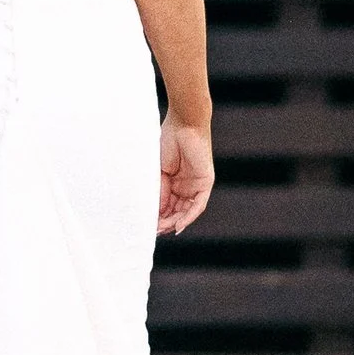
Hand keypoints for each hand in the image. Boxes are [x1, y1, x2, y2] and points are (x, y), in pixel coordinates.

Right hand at [157, 121, 212, 236]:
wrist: (184, 124)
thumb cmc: (168, 141)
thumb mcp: (160, 170)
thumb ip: (160, 190)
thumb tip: (158, 212)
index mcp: (174, 181)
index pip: (167, 205)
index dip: (158, 216)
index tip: (148, 225)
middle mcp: (186, 185)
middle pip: (177, 210)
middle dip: (166, 222)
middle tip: (154, 230)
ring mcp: (196, 185)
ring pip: (187, 211)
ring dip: (176, 222)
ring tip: (163, 229)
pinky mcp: (205, 183)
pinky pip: (198, 205)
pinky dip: (189, 216)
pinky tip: (179, 225)